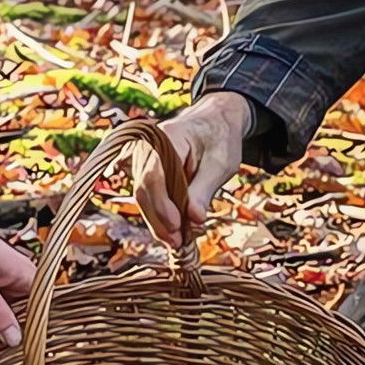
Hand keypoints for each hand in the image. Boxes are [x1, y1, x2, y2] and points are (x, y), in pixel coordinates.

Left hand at [0, 204, 34, 346]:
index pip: (44, 312)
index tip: (29, 356)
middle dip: (12, 337)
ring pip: (8, 317)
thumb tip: (17, 341)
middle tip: (0, 359)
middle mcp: (20, 280)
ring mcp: (4, 284)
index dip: (38, 334)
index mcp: (27, 275)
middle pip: (26, 318)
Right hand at [132, 92, 252, 245]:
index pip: (154, 174)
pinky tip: (172, 231)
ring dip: (158, 221)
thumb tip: (193, 220)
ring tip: (176, 242)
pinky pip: (149, 196)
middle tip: (177, 242)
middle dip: (159, 219)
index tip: (177, 226)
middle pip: (144, 189)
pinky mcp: (148, 171)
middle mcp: (148, 146)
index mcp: (167, 137)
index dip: (162, 204)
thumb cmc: (220, 138)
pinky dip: (159, 214)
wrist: (215, 121)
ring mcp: (144, 158)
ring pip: (143, 196)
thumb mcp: (221, 163)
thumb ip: (204, 190)